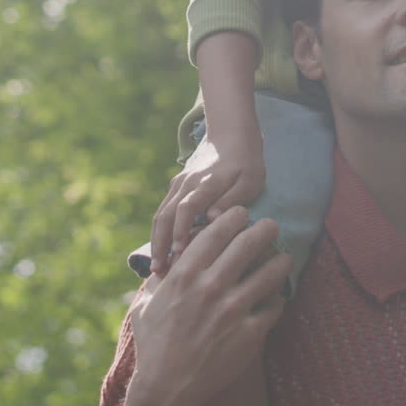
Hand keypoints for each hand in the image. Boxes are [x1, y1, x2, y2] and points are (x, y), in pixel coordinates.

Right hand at [123, 208, 290, 405]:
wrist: (167, 389)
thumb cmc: (154, 343)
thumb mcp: (147, 301)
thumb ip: (161, 275)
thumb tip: (170, 253)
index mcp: (185, 273)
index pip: (219, 228)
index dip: (235, 215)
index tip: (242, 215)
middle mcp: (211, 286)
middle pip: (250, 241)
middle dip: (265, 228)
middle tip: (271, 227)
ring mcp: (233, 310)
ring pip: (271, 270)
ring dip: (280, 260)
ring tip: (283, 258)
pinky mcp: (250, 335)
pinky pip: (275, 305)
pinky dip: (278, 298)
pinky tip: (274, 297)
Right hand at [151, 123, 265, 270]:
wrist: (231, 133)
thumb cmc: (246, 161)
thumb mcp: (249, 180)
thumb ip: (231, 200)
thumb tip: (213, 219)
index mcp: (206, 182)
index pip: (187, 208)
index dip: (181, 231)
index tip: (180, 254)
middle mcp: (187, 183)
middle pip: (166, 215)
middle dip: (161, 245)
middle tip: (159, 272)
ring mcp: (179, 184)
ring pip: (161, 214)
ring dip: (156, 241)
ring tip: (156, 268)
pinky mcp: (176, 186)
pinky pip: (163, 211)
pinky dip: (159, 232)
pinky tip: (161, 252)